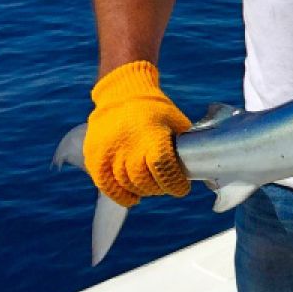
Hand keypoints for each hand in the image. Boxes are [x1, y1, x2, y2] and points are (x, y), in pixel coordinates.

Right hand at [84, 61, 191, 206]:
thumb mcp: (175, 121)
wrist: (121, 94)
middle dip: (159, 188)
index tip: (182, 188)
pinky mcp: (94, 157)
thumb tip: (198, 167)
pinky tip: (133, 197)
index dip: (174, 183)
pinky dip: (121, 196)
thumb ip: (183, 144)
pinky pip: (106, 185)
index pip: (163, 167)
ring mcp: (108, 152)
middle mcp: (127, 145)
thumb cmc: (155, 111)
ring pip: (127, 184)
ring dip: (143, 191)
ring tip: (151, 187)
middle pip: (144, 180)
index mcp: (151, 134)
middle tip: (166, 185)